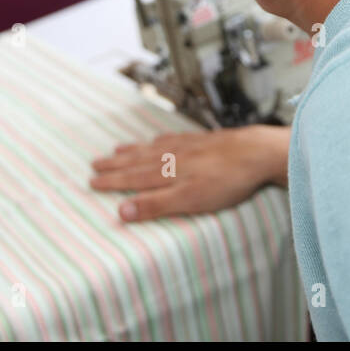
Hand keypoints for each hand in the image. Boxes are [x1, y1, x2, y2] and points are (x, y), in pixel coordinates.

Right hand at [89, 125, 290, 222]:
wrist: (257, 152)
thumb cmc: (226, 181)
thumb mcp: (190, 200)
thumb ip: (155, 205)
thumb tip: (121, 211)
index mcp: (167, 173)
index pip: (132, 178)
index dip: (111, 181)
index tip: (91, 181)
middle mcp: (173, 156)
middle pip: (138, 161)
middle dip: (115, 164)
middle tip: (94, 163)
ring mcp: (188, 146)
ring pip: (152, 149)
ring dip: (132, 151)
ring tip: (117, 150)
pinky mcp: (203, 141)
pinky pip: (171, 139)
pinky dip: (157, 141)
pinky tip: (156, 140)